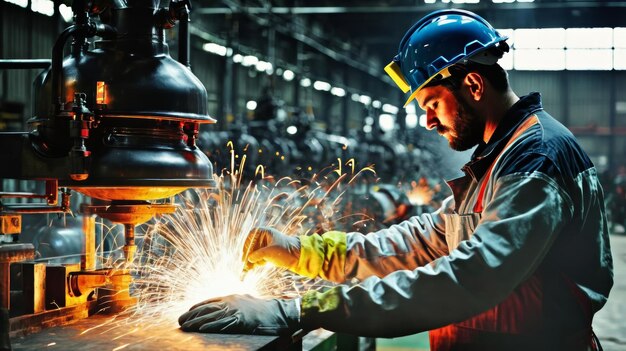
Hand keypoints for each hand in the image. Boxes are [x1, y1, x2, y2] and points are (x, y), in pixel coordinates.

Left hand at [178, 294, 299, 334]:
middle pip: (207, 308)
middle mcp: (231, 302)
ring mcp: (236, 310)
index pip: (210, 301)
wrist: (277, 312)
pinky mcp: (240, 319)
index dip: (197, 307)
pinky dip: (211, 326)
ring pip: (212, 316)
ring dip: (197, 322)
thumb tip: (224, 307)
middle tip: (180, 321)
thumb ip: (234, 303)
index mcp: (231, 297)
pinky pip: (223, 324)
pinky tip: (202, 330)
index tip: (188, 312)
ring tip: (185, 327)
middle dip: (192, 315)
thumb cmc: (262, 309)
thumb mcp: (245, 301)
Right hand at [242, 227, 300, 271]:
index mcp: (265, 232)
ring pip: (254, 253)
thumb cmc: (286, 250)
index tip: (245, 253)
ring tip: (246, 269)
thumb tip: (249, 259)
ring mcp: (265, 246)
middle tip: (244, 263)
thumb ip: (259, 255)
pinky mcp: (266, 254)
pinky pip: (257, 258)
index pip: (252, 235)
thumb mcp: (271, 252)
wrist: (297, 257)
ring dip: (250, 261)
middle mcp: (264, 238)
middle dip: (248, 255)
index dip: (247, 244)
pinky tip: (250, 269)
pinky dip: (254, 263)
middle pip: (251, 246)